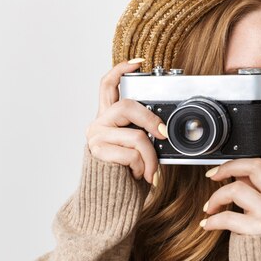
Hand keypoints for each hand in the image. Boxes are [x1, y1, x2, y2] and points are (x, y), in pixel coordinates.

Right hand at [85, 59, 167, 183]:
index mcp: (108, 116)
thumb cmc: (126, 171)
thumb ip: (142, 132)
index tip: (138, 63)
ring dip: (150, 156)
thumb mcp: (135, 146)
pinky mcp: (98, 151)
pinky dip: (142, 167)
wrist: (109, 198)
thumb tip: (163, 131)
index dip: (121, 70)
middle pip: (126, 106)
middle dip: (151, 121)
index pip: (108, 84)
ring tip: (151, 170)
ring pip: (135, 136)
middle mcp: (99, 122)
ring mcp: (97, 136)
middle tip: (162, 135)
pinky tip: (138, 175)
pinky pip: (131, 154)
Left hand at [200, 107, 260, 234]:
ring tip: (209, 207)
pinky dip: (212, 220)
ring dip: (216, 197)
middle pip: (256, 165)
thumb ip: (259, 188)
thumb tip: (236, 170)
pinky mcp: (259, 230)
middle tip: (212, 175)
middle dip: (229, 167)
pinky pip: (228, 215)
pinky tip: (207, 225)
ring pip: (238, 188)